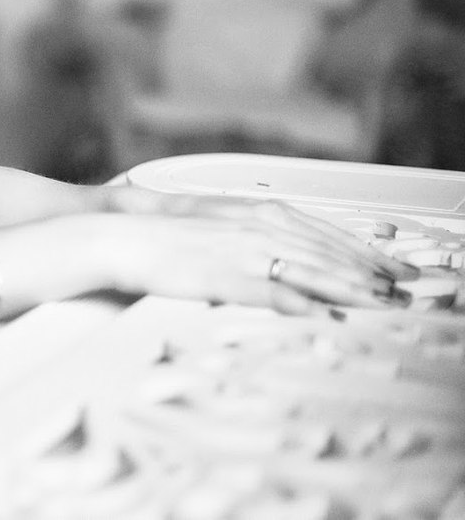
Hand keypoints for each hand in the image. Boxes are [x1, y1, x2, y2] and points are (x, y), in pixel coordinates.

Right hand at [101, 195, 416, 315]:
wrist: (123, 235)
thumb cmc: (162, 233)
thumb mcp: (214, 223)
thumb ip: (250, 233)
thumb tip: (274, 248)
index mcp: (256, 211)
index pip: (322, 231)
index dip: (360, 250)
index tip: (389, 266)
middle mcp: (257, 226)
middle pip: (326, 250)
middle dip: (370, 271)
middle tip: (404, 288)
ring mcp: (243, 251)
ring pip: (311, 270)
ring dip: (351, 288)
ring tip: (382, 303)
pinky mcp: (225, 277)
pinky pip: (273, 292)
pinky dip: (303, 304)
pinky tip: (325, 316)